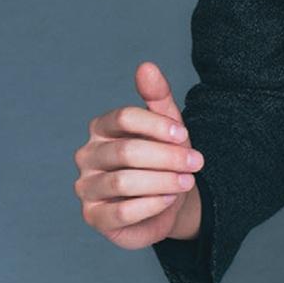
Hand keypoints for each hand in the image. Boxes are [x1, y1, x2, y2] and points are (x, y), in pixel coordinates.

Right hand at [73, 61, 204, 249]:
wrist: (170, 202)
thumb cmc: (165, 160)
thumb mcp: (168, 127)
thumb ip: (157, 97)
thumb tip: (146, 66)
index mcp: (101, 129)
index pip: (122, 117)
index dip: (157, 126)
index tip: (184, 135)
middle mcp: (87, 156)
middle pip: (126, 152)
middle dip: (168, 157)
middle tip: (197, 162)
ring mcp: (86, 187)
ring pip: (122, 182)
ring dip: (162, 181)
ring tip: (187, 181)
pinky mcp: (94, 217)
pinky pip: (121, 212)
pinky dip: (151, 205)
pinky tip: (170, 200)